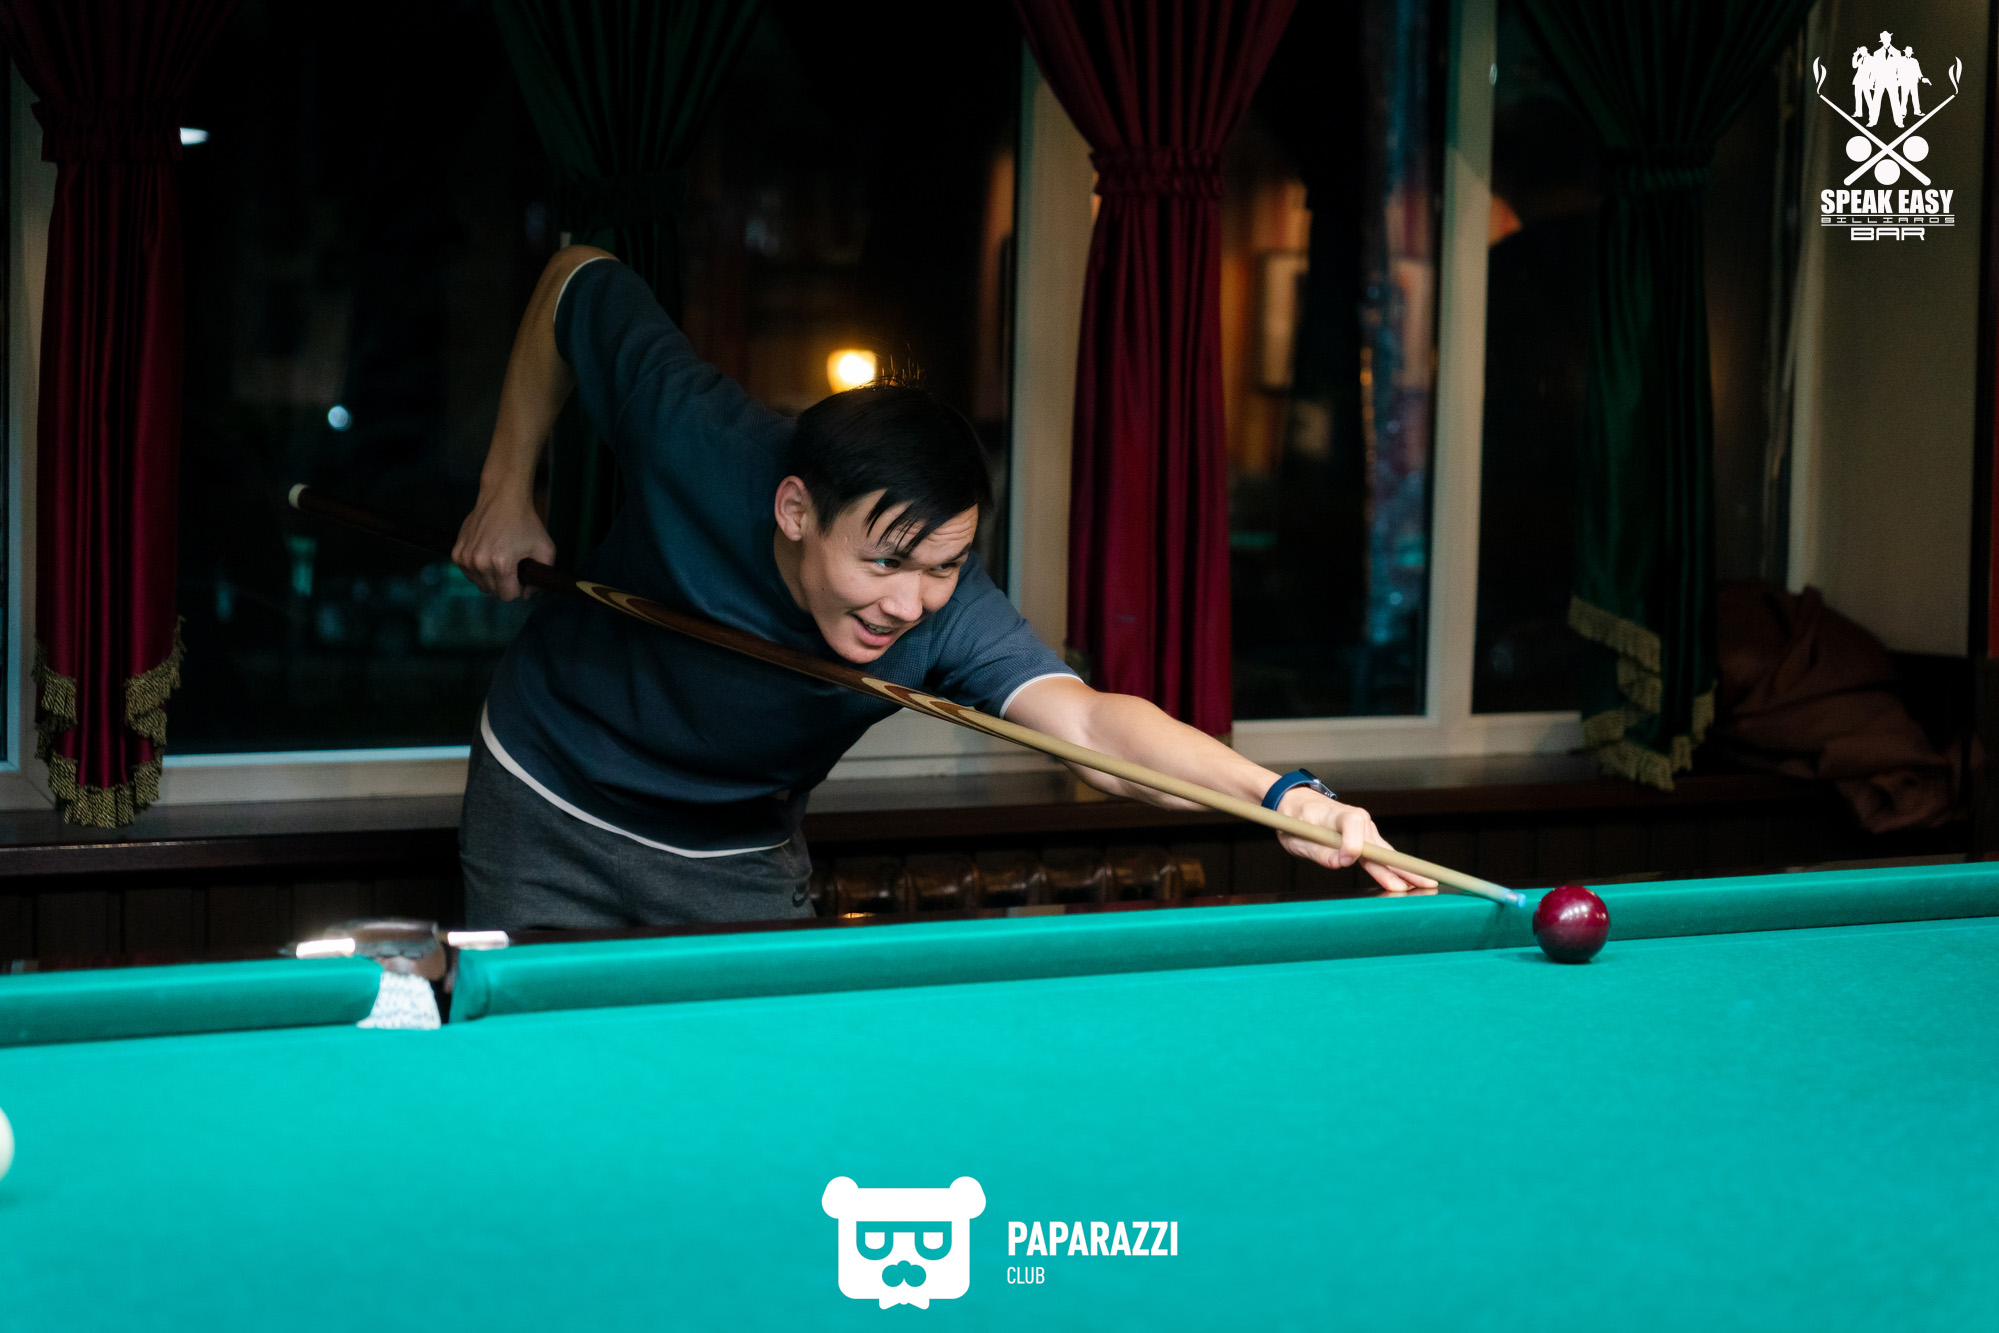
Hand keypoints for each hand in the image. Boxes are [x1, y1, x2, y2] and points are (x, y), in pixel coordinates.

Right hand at [452, 485, 554, 600]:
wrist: (502, 499)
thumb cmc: (525, 523)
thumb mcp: (545, 549)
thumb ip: (542, 577)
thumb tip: (527, 595)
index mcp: (501, 564)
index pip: (508, 596)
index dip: (519, 588)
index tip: (522, 575)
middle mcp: (479, 563)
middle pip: (493, 591)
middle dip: (505, 584)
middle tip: (512, 565)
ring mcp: (465, 558)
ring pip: (480, 584)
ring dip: (490, 578)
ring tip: (499, 558)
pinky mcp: (456, 552)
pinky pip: (468, 573)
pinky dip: (478, 569)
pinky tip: (487, 554)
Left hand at [1274, 789, 1436, 894]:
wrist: (1297, 804)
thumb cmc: (1294, 820)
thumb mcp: (1297, 838)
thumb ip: (1320, 852)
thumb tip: (1342, 863)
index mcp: (1337, 814)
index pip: (1352, 825)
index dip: (1352, 843)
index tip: (1347, 860)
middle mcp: (1357, 819)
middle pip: (1379, 845)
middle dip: (1400, 865)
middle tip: (1423, 881)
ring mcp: (1365, 828)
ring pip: (1384, 853)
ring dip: (1404, 869)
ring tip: (1424, 885)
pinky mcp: (1366, 838)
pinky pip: (1381, 854)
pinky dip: (1394, 867)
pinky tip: (1409, 880)